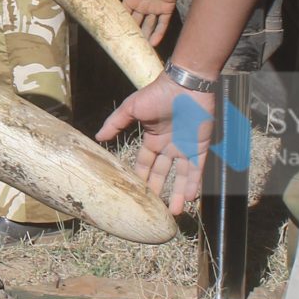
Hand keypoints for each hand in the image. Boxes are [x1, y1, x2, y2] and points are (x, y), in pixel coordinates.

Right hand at [97, 0, 187, 45]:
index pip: (124, 13)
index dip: (119, 23)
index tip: (112, 34)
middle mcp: (143, 3)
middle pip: (136, 23)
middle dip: (131, 33)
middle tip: (124, 47)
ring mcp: (155, 6)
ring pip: (149, 26)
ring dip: (144, 37)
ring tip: (138, 50)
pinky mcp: (167, 6)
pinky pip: (163, 23)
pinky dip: (159, 33)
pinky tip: (153, 44)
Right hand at [98, 75, 210, 215]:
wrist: (185, 85)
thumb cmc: (157, 94)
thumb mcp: (132, 108)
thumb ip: (116, 123)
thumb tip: (97, 137)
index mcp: (152, 139)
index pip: (145, 164)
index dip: (141, 178)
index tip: (136, 195)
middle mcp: (168, 147)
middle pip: (162, 174)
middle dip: (158, 191)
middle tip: (154, 211)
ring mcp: (185, 147)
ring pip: (181, 176)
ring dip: (178, 194)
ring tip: (174, 212)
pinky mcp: (200, 146)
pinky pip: (197, 169)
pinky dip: (194, 183)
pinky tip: (190, 198)